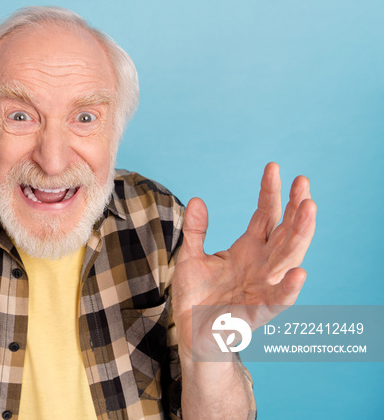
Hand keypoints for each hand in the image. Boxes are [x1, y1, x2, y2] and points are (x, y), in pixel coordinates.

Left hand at [171, 162, 316, 359]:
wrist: (191, 332)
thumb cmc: (196, 295)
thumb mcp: (190, 257)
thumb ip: (196, 231)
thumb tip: (197, 200)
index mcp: (249, 249)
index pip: (265, 215)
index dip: (270, 192)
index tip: (273, 167)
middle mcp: (261, 264)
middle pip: (284, 231)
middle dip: (295, 207)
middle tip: (303, 182)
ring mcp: (263, 286)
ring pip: (288, 258)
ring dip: (300, 235)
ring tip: (309, 209)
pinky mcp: (258, 312)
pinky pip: (277, 300)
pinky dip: (288, 289)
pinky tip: (299, 273)